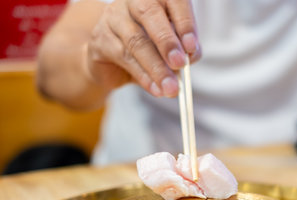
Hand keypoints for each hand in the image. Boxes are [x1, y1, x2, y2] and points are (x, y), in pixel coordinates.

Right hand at [84, 0, 200, 97]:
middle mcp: (133, 1)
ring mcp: (113, 17)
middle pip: (150, 14)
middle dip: (167, 42)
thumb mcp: (170, 46)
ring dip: (156, 67)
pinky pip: (124, 57)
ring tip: (170, 87)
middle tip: (179, 64)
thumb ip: (183, 49)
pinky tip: (155, 88)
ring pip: (136, 41)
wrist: (112, 60)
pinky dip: (143, 76)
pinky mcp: (100, 38)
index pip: (173, 0)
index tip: (191, 47)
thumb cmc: (149, 47)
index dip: (184, 22)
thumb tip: (190, 58)